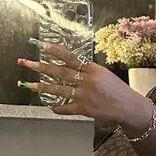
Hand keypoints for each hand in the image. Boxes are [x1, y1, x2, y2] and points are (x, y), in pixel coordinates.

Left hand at [17, 42, 151, 127]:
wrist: (128, 106)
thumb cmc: (116, 88)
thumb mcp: (103, 73)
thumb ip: (86, 70)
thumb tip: (66, 66)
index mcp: (92, 69)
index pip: (70, 58)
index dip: (56, 52)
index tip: (42, 46)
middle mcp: (87, 81)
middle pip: (60, 72)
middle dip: (41, 68)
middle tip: (27, 64)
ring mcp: (85, 95)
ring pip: (59, 90)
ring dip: (42, 87)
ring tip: (29, 85)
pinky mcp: (84, 109)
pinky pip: (67, 108)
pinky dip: (57, 107)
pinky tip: (49, 106)